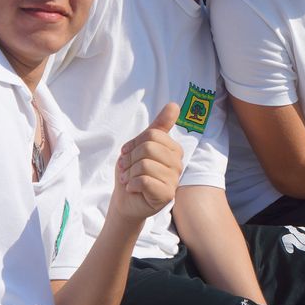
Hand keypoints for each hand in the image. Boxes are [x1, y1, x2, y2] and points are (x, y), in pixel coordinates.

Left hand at [109, 103, 183, 221]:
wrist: (126, 200)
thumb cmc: (133, 172)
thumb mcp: (141, 146)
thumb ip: (158, 127)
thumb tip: (174, 105)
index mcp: (173, 148)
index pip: (152, 134)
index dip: (133, 144)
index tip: (127, 154)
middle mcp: (178, 163)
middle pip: (148, 148)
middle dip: (130, 159)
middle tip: (126, 169)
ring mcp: (174, 179)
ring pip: (145, 164)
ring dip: (129, 173)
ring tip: (129, 179)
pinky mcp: (167, 194)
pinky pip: (145, 181)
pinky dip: (132, 184)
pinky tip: (133, 188)